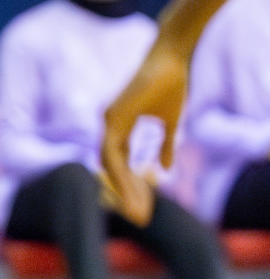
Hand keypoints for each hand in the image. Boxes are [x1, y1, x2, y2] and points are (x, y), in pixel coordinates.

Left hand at [101, 37, 187, 225]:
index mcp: (118, 127)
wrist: (170, 61)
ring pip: (108, 165)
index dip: (128, 184)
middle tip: (136, 217)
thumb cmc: (169, 87)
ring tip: (136, 212)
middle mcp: (109, 125)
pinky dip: (119, 174)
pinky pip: (112, 153)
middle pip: (108, 167)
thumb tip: (164, 170)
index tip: (140, 206)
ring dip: (122, 190)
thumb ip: (164, 146)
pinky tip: (130, 191)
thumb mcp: (168, 123)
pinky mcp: (114, 118)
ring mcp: (109, 121)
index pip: (118, 163)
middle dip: (122, 194)